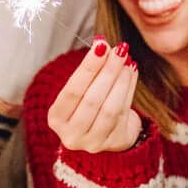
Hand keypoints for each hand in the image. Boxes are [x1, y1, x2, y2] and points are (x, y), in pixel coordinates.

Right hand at [48, 39, 141, 153]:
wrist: (101, 134)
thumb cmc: (85, 105)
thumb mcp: (79, 91)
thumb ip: (88, 71)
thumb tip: (102, 44)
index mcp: (56, 119)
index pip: (72, 91)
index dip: (88, 68)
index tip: (101, 46)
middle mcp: (72, 134)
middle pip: (92, 99)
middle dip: (107, 71)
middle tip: (119, 50)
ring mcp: (94, 143)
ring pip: (110, 108)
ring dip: (121, 80)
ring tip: (126, 60)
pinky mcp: (115, 143)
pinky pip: (124, 113)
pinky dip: (129, 90)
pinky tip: (131, 72)